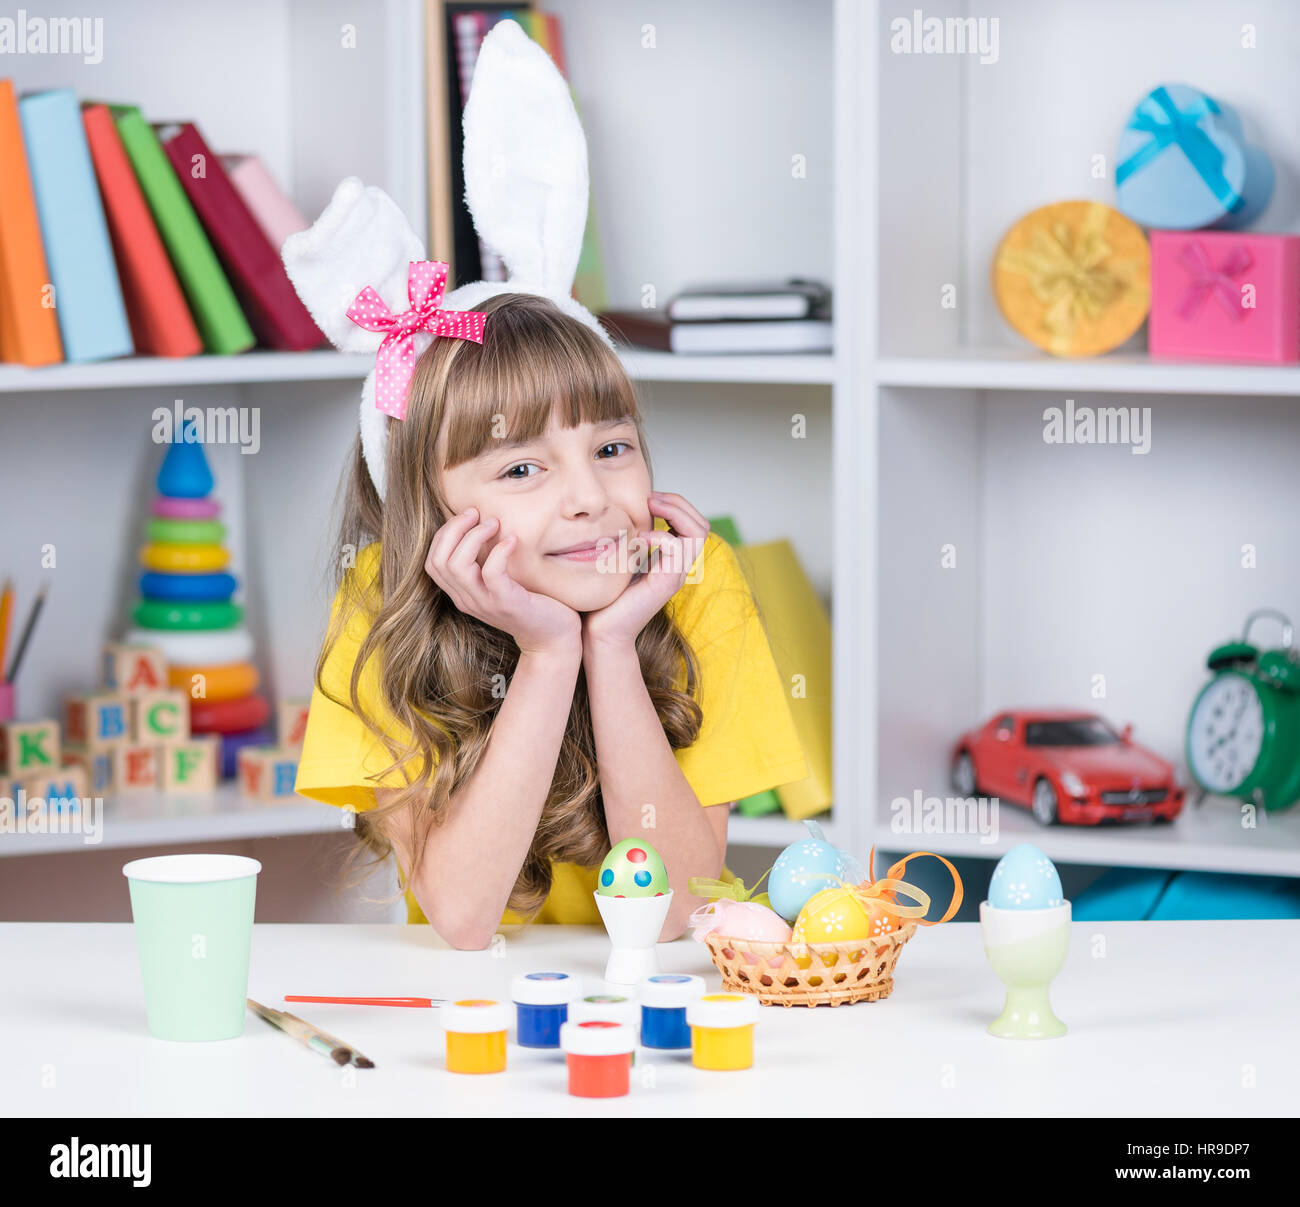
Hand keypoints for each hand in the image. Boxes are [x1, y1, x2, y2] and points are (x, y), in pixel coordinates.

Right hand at [425, 507, 581, 656]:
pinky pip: (491, 573)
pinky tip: (513, 540)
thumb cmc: (531, 602)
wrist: (552, 638)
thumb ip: (486, 562)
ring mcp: (484, 603)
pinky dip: (499, 551)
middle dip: (454, 529)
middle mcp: (467, 600)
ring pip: (457, 565)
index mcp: (461, 593)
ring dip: (474, 537)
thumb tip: (482, 523)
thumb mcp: (500, 582)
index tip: (468, 516)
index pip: (433, 561)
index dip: (444, 534)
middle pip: (439, 560)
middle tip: (477, 513)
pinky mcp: (506, 603)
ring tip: (494, 524)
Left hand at [582, 492, 708, 649]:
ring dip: (673, 512)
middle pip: (701, 525)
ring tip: (650, 508)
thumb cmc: (606, 596)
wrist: (600, 631)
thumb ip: (631, 540)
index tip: (649, 499)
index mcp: (672, 560)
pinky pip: (676, 547)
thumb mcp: (622, 559)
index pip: (694, 524)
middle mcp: (679, 567)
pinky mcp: (666, 583)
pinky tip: (638, 540)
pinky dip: (658, 535)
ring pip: (697, 532)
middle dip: (678, 503)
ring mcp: (676, 575)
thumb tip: (623, 513)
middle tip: (651, 499)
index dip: (676, 504)